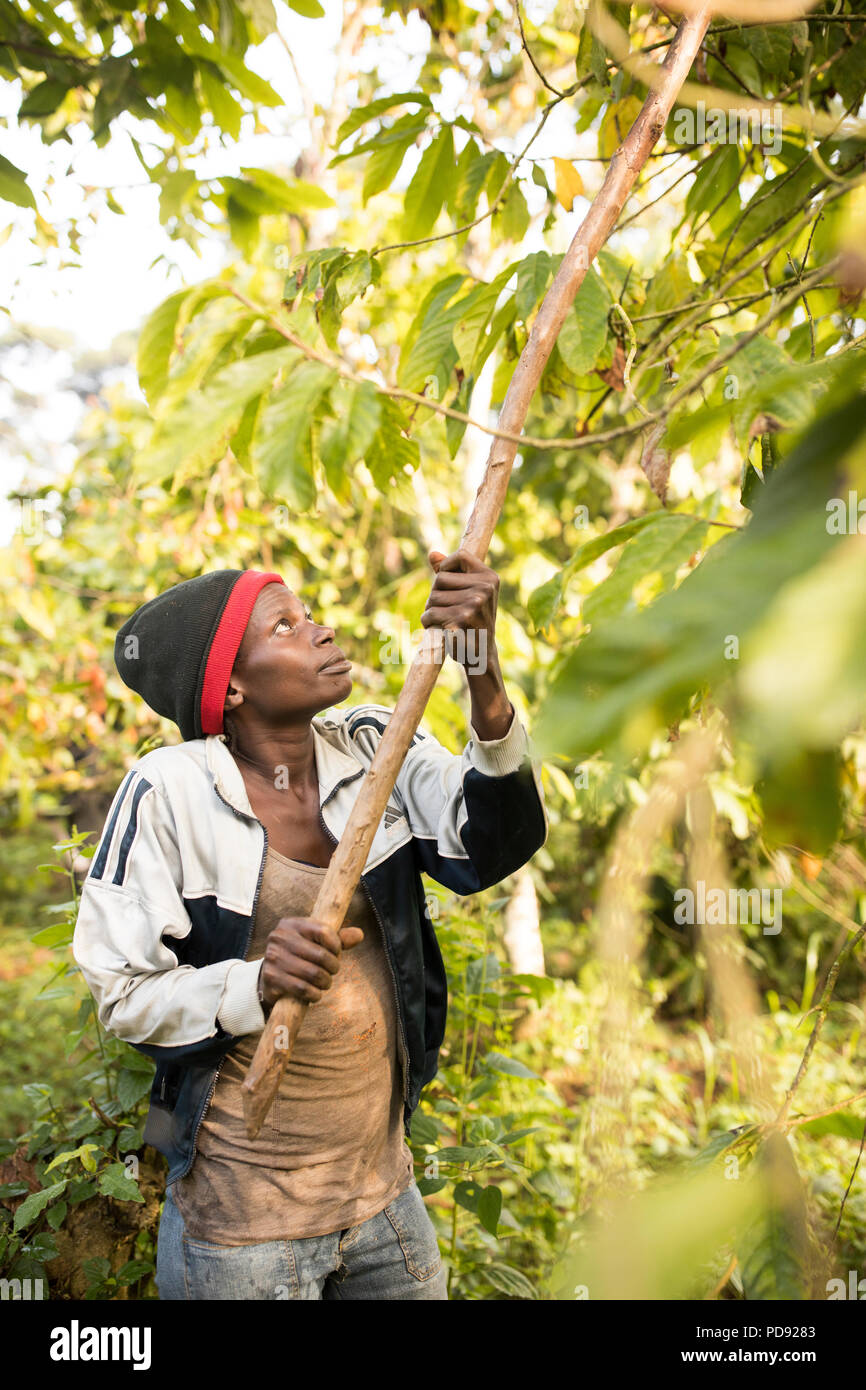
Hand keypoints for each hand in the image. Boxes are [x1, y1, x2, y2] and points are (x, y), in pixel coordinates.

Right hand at [258, 916, 363, 1009]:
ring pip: (313, 974)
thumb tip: (359, 935)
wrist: (271, 975)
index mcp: (291, 924)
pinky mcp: (271, 977)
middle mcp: (279, 937)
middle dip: (333, 967)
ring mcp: (273, 957)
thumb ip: (338, 938)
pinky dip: (314, 994)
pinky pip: (302, 988)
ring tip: (326, 982)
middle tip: (333, 971)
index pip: (324, 931)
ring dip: (325, 982)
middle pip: (320, 955)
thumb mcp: (316, 942)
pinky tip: (316, 993)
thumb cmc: (300, 955)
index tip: (337, 953)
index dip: (336, 945)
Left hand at [420, 548, 500, 669]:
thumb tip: (432, 554)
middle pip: (440, 579)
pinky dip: (428, 622)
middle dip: (436, 593)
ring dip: (431, 609)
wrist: (482, 653)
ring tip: (444, 619)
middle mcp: (484, 590)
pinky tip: (440, 629)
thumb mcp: (470, 592)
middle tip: (447, 607)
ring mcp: (472, 606)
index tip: (446, 581)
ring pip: (433, 597)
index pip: (460, 556)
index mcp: (490, 578)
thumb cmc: (474, 619)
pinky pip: (430, 614)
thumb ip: (452, 571)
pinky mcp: (458, 622)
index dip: (446, 566)